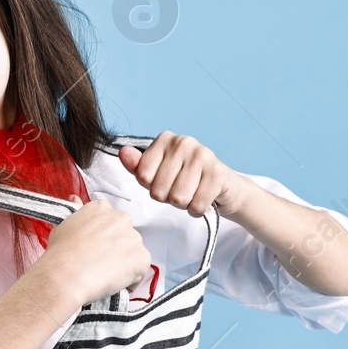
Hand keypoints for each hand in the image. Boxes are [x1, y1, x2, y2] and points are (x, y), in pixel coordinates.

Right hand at [34, 196, 151, 308]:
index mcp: (102, 208)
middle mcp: (121, 219)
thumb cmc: (61, 253)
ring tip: (104, 275)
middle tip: (101, 263)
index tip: (96, 247)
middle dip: (117, 248)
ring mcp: (134, 238)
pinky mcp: (142, 258)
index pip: (111, 220)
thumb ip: (76, 213)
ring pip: (133, 254)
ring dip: (124, 264)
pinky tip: (113, 283)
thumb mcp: (63, 225)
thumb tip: (75, 199)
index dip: (104, 237)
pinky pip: (140, 272)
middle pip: (125, 235)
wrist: (66, 275)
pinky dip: (130, 280)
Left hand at [119, 131, 250, 216]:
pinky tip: (204, 199)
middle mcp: (183, 142)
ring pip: (178, 198)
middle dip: (169, 199)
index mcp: (165, 139)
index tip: (166, 182)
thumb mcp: (158, 174)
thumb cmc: (185, 180)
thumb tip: (123, 152)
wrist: (224, 187)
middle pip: (159, 190)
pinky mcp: (218, 173)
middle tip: (182, 190)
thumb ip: (138, 166)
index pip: (142, 176)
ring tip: (193, 194)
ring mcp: (202, 155)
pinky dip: (198, 210)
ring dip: (185, 205)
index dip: (152, 188)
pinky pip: (196, 205)